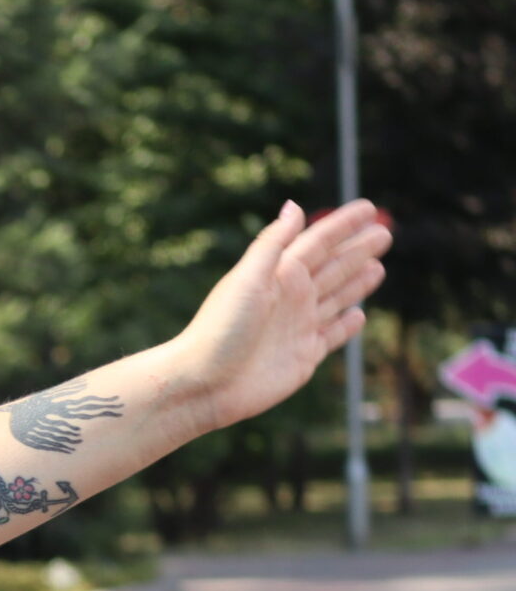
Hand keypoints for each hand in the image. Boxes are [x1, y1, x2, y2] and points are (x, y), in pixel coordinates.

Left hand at [171, 198, 392, 434]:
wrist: (205, 384)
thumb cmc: (220, 330)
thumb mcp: (247, 280)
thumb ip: (272, 245)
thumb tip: (294, 206)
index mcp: (278, 275)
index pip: (318, 242)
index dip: (343, 225)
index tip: (368, 207)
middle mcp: (290, 298)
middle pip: (332, 268)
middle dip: (357, 251)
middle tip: (385, 233)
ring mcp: (298, 327)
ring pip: (337, 298)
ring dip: (357, 282)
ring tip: (378, 266)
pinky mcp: (304, 356)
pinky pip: (332, 335)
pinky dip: (347, 325)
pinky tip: (359, 315)